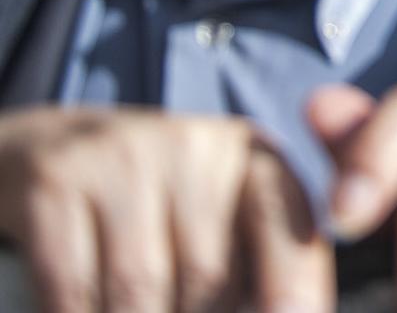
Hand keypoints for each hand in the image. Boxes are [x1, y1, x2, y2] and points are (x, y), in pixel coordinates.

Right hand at [0, 105, 329, 312]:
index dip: (294, 282)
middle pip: (210, 278)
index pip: (288, 223)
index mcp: (255, 157)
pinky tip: (87, 312)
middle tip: (183, 312)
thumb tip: (289, 312)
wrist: (55, 148)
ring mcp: (123, 157)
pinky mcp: (57, 180)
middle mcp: (196, 146)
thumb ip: (262, 261)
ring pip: (140, 291)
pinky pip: (74, 287)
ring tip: (139, 312)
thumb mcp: (223, 213)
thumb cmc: (160, 201)